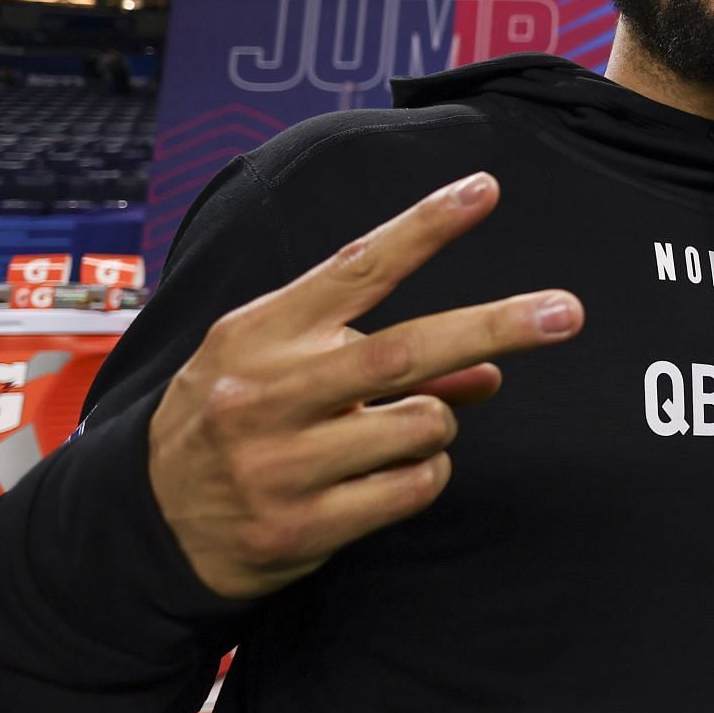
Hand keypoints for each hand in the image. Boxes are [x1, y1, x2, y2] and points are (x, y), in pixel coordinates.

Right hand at [148, 172, 583, 599]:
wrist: (146, 523)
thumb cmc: (235, 421)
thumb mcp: (288, 368)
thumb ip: (381, 358)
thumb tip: (490, 368)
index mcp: (261, 331)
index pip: (356, 266)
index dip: (424, 226)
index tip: (484, 189)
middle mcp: (269, 389)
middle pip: (406, 348)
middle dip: (497, 324)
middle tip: (567, 311)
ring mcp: (283, 460)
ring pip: (425, 425)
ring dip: (436, 425)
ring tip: (387, 434)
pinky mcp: (302, 523)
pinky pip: (414, 487)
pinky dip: (423, 477)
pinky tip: (383, 479)